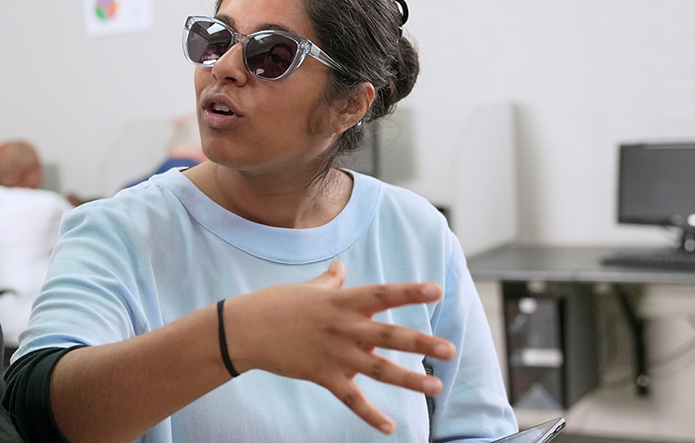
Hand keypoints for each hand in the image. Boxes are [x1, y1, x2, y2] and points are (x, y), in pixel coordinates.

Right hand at [225, 260, 452, 434]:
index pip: (383, 294)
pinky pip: (351, 399)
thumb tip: (342, 267)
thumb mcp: (307, 288)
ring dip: (410, 379)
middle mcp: (343, 327)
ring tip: (436, 386)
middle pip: (389, 336)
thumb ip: (330, 281)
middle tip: (449, 350)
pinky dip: (370, 415)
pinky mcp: (323, 375)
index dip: (410, 292)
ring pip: (379, 370)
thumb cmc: (275, 303)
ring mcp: (334, 353)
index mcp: (341, 301)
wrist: (245, 329)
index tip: (437, 291)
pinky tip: (389, 428)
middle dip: (421, 343)